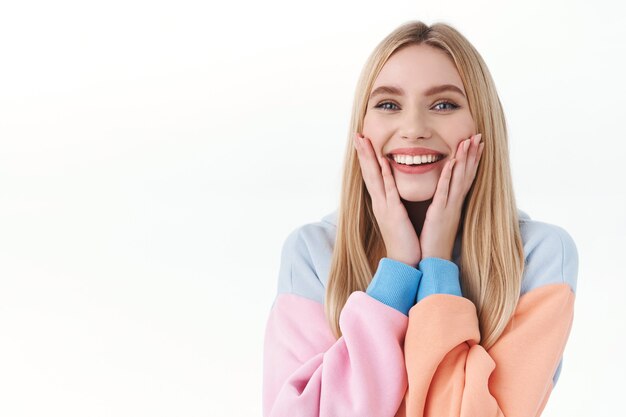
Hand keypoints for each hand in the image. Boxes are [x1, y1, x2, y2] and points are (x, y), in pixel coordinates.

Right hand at [353, 132, 420, 266]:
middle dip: (362, 153)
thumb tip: (394, 193)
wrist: (405, 261)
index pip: (372, 176)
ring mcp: (384, 207)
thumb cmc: (405, 240)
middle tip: (356, 135)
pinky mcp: (394, 212)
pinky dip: (387, 174)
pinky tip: (384, 161)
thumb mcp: (398, 217)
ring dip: (369, 158)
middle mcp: (379, 203)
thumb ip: (395, 204)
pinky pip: (390, 189)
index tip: (362, 143)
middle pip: (368, 173)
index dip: (366, 159)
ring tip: (364, 141)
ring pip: (375, 177)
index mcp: (382, 203)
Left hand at [420, 133, 483, 260]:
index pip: (466, 177)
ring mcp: (449, 207)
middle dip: (472, 154)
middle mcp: (455, 203)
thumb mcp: (440, 218)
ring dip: (464, 159)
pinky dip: (449, 176)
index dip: (473, 160)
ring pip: (459, 179)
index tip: (478, 144)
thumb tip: (444, 195)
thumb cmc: (435, 241)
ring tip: (468, 141)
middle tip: (478, 135)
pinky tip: (451, 162)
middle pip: (467, 174)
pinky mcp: (439, 213)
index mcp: (454, 204)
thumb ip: (444, 205)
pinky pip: (445, 191)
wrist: (434, 261)